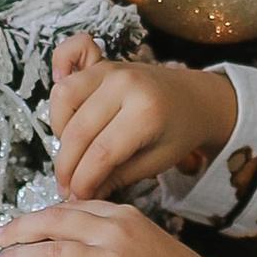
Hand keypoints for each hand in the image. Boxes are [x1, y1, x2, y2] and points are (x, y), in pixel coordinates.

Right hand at [50, 34, 237, 200]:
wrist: (196, 97)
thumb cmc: (179, 131)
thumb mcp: (157, 161)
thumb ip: (117, 177)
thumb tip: (81, 193)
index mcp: (146, 112)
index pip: (101, 153)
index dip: (83, 180)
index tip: (76, 197)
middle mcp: (125, 84)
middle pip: (79, 130)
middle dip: (67, 166)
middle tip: (66, 186)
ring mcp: (111, 69)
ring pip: (64, 97)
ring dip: (60, 131)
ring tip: (72, 152)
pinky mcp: (101, 63)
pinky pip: (66, 58)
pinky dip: (60, 78)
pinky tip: (64, 107)